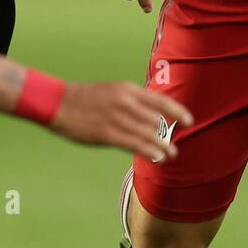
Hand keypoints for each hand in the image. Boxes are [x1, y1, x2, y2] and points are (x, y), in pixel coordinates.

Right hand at [51, 81, 192, 156]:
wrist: (59, 103)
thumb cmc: (85, 98)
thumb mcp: (113, 91)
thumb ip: (132, 101)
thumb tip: (151, 115)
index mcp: (128, 90)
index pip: (161, 101)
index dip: (178, 112)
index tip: (189, 121)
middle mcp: (126, 103)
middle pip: (156, 121)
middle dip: (167, 134)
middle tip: (173, 145)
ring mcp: (117, 118)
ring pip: (148, 134)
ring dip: (162, 146)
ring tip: (170, 154)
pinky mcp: (107, 134)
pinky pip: (134, 144)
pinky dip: (149, 151)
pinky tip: (157, 157)